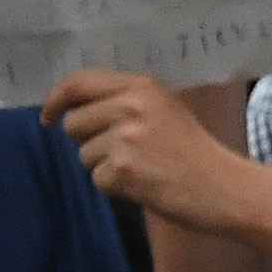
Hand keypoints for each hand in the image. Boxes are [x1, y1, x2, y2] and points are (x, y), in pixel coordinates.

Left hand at [45, 69, 253, 230]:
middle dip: (88, 142)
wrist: (225, 186)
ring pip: (84, 156)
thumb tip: (71, 108)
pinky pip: (97, 180)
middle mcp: (130, 107)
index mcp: (141, 87)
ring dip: (105, 167)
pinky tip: (144, 185)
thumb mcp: (162, 110)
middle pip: (73, 124)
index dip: (56, 100)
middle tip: (123, 152)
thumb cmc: (193, 151)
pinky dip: (115, 188)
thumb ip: (123, 102)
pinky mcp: (123, 170)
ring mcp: (126, 138)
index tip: (47, 117)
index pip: (79, 83)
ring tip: (142, 168)